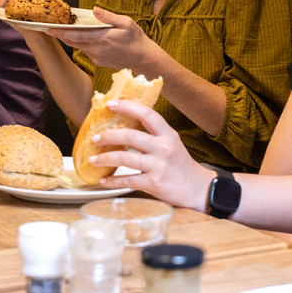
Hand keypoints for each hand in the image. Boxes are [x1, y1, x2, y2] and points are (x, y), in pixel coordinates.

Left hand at [48, 7, 165, 71]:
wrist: (144, 60)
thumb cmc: (137, 40)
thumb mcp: (126, 23)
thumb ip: (108, 16)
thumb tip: (94, 10)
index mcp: (102, 38)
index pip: (76, 35)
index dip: (61, 32)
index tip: (49, 28)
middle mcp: (96, 50)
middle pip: (73, 42)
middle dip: (61, 35)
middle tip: (51, 26)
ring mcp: (97, 57)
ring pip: (79, 47)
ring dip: (72, 39)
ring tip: (65, 29)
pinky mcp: (99, 62)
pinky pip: (87, 51)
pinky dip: (83, 44)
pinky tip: (85, 38)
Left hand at [88, 99, 213, 212]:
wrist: (197, 188)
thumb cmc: (180, 165)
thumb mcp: (171, 143)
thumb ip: (153, 135)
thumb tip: (124, 126)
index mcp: (167, 134)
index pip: (146, 114)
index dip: (127, 107)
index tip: (110, 104)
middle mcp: (163, 147)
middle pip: (130, 136)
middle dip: (108, 136)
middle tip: (96, 138)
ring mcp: (158, 165)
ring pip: (125, 158)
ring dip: (105, 159)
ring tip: (94, 160)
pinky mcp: (154, 183)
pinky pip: (127, 180)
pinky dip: (113, 181)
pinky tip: (105, 180)